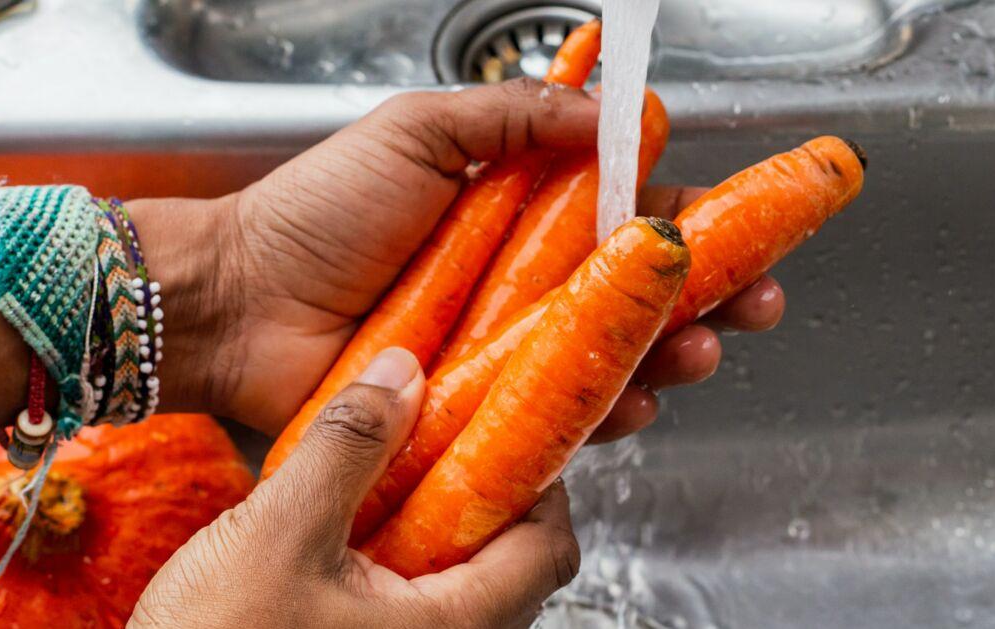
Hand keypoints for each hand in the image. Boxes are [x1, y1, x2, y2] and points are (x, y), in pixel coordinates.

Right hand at [131, 348, 578, 628]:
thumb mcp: (276, 531)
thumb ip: (346, 447)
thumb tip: (401, 374)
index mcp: (454, 628)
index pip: (550, 547)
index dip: (538, 480)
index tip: (498, 427)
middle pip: (510, 560)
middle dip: (476, 491)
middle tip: (437, 437)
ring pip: (457, 578)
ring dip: (431, 519)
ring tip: (385, 472)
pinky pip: (412, 600)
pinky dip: (396, 552)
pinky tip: (348, 524)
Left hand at [132, 78, 784, 436]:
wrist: (240, 303)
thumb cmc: (314, 214)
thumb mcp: (418, 129)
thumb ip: (513, 114)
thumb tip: (605, 108)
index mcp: (518, 210)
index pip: (626, 213)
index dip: (690, 222)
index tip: (747, 226)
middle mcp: (522, 282)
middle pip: (639, 292)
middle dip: (711, 299)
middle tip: (754, 303)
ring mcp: (506, 350)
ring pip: (613, 357)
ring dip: (672, 357)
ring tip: (699, 352)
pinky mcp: (483, 408)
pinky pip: (560, 416)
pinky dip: (606, 414)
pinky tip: (635, 404)